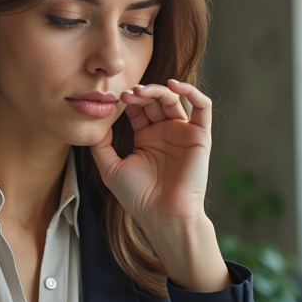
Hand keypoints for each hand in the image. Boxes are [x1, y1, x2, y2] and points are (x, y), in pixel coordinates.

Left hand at [90, 80, 212, 235]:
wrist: (164, 215)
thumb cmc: (138, 197)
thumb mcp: (110, 168)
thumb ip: (101, 144)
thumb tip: (98, 119)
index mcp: (147, 138)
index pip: (138, 108)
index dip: (128, 99)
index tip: (116, 98)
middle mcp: (166, 132)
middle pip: (154, 100)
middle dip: (141, 93)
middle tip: (127, 94)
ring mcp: (183, 133)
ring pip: (174, 99)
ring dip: (158, 90)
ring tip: (142, 92)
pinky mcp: (200, 136)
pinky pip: (203, 107)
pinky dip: (191, 91)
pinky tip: (173, 86)